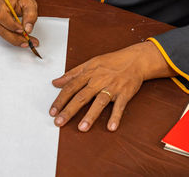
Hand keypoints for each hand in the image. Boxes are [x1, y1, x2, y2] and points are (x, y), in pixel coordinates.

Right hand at [0, 0, 38, 46]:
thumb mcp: (28, 1)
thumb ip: (30, 15)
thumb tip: (28, 29)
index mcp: (1, 0)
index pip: (3, 17)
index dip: (13, 26)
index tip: (24, 31)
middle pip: (2, 28)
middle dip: (16, 38)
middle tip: (29, 42)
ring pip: (2, 33)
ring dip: (15, 39)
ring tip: (27, 42)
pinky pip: (1, 32)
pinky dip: (11, 36)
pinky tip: (20, 38)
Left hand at [49, 41, 176, 131]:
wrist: (135, 60)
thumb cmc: (111, 62)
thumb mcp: (89, 64)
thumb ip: (71, 75)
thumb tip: (55, 82)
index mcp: (88, 73)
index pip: (71, 87)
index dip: (60, 100)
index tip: (52, 111)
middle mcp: (98, 80)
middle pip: (81, 96)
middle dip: (69, 110)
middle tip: (59, 122)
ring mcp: (112, 87)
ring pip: (99, 102)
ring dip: (90, 115)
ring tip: (82, 128)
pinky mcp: (125, 93)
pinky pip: (120, 106)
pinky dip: (116, 116)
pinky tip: (111, 127)